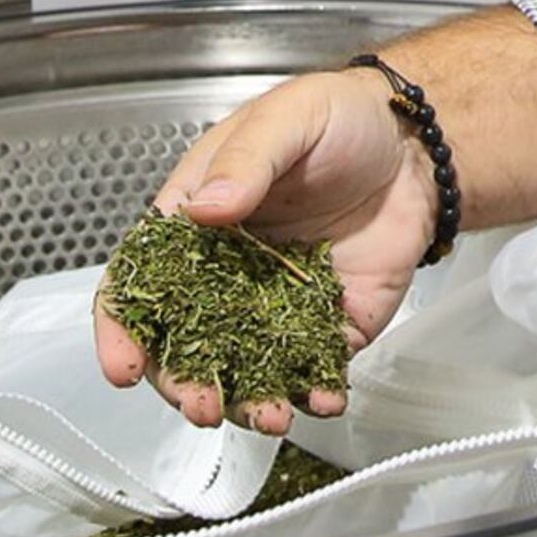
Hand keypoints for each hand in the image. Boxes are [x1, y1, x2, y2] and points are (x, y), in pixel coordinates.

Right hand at [95, 66, 436, 431]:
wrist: (414, 143)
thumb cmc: (337, 119)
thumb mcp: (286, 121)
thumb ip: (245, 164)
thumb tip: (205, 209)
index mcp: (195, 225)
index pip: (138, 284)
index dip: (122, 330)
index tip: (123, 368)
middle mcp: (225, 276)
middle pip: (185, 345)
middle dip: (187, 383)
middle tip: (202, 405)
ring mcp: (274, 307)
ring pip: (246, 370)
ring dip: (249, 402)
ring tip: (268, 416)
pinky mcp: (328, 326)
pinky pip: (313, 370)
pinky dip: (316, 393)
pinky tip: (324, 400)